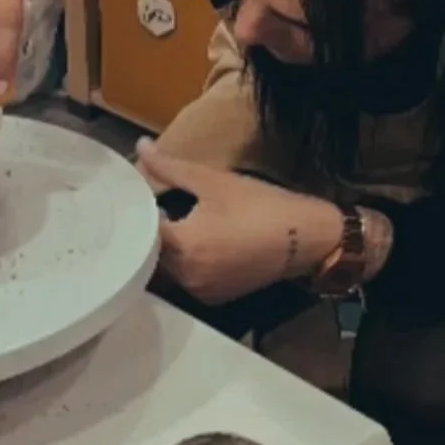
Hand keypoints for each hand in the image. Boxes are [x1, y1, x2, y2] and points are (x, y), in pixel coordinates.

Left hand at [136, 142, 343, 305]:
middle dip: (151, 230)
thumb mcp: (213, 181)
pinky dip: (186, 262)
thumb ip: (170, 167)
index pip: (141, 230)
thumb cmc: (260, 206)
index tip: (137, 195)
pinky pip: (187, 279)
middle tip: (154, 205)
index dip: (137, 211)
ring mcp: (201, 290)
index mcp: (181, 246)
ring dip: (167, 247)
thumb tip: (141, 147)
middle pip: (151, 252)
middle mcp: (186, 276)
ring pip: (168, 268)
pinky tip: (196, 240)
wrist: (307, 238)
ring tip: (174, 220)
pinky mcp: (215, 297)